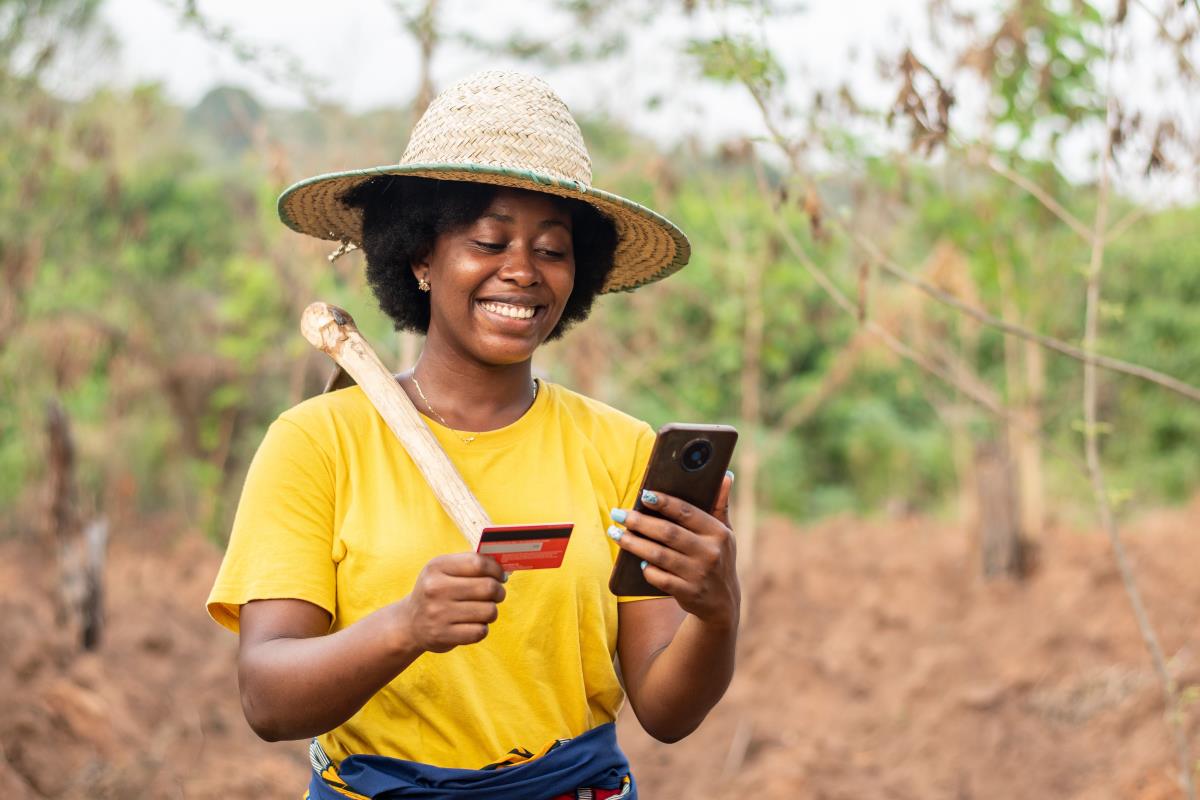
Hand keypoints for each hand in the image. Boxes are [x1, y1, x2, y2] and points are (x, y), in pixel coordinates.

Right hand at [395, 553, 506, 653]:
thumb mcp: (445, 570)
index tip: (500, 576)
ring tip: (483, 610)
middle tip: (497, 594)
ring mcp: (438, 613)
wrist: (410, 623)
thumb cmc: (437, 591)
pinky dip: (481, 628)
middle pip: (488, 587)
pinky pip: (480, 631)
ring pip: (489, 611)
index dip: (496, 569)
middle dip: (499, 591)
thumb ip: (471, 564)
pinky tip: (472, 624)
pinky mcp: (443, 635)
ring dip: (491, 611)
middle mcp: (435, 589)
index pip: (478, 563)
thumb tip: (504, 567)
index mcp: (437, 567)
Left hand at [610, 474, 738, 627]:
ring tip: (615, 533)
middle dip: (639, 521)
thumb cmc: (718, 558)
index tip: (644, 494)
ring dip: (633, 543)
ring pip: (658, 555)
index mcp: (719, 533)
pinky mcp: (688, 593)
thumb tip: (725, 475)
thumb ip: (720, 505)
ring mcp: (699, 574)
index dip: (664, 502)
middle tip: (618, 514)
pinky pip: (659, 578)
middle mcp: (710, 553)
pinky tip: (637, 561)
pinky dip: (647, 570)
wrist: (722, 602)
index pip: (687, 512)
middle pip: (668, 533)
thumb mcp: (725, 533)